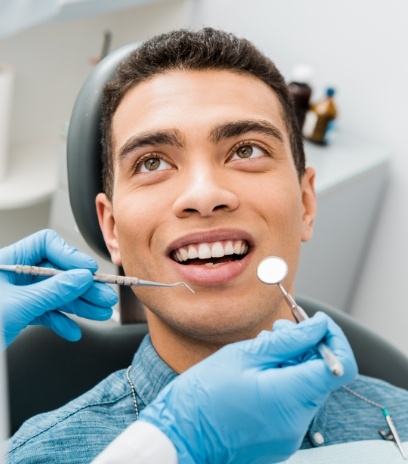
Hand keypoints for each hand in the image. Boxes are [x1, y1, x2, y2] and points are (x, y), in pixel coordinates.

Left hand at [0, 229, 117, 346]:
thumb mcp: (17, 305)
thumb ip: (52, 291)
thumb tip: (81, 278)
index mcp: (7, 261)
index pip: (46, 245)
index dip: (69, 256)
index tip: (87, 271)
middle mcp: (14, 275)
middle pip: (57, 272)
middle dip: (81, 286)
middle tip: (103, 296)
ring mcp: (18, 295)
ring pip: (55, 294)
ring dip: (79, 305)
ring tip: (99, 312)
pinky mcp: (20, 314)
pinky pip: (46, 313)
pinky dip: (60, 322)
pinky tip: (72, 331)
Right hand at [139, 313, 357, 463]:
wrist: (180, 437)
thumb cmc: (203, 395)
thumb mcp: (244, 355)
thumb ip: (288, 341)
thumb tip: (318, 326)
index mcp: (290, 397)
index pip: (340, 366)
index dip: (333, 338)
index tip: (316, 322)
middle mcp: (297, 421)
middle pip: (322, 375)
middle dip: (306, 347)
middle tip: (279, 330)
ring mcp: (290, 434)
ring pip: (307, 387)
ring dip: (293, 363)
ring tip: (262, 350)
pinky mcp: (280, 439)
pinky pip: (293, 403)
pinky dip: (284, 382)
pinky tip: (258, 372)